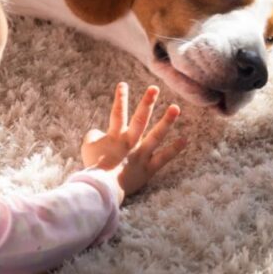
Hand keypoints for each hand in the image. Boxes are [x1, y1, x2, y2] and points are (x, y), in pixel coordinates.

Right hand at [81, 83, 186, 197]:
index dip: (120, 98)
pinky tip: (185, 139)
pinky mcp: (148, 168)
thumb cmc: (93, 167)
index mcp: (115, 136)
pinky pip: (163, 158)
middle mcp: (130, 142)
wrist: (102, 189)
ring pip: (155, 135)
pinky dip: (174, 149)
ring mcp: (141, 155)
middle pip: (140, 119)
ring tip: (175, 107)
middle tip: (154, 88)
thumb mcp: (87, 147)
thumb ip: (93, 136)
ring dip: (166, 121)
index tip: (123, 84)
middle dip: (147, 103)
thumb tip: (99, 132)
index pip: (117, 113)